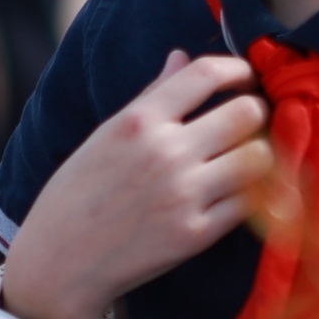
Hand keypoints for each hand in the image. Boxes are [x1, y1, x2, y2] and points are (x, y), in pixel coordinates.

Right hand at [0, 52, 267, 318]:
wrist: (60, 261)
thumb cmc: (78, 194)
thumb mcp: (105, 135)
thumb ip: (151, 96)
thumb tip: (181, 57)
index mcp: (138, 122)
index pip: (205, 75)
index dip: (237, 69)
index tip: (245, 76)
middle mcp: (165, 153)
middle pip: (246, 113)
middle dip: (255, 111)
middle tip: (249, 122)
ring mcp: (183, 195)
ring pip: (258, 158)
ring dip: (259, 153)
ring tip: (245, 158)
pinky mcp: (196, 234)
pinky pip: (248, 204)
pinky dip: (251, 195)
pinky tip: (238, 192)